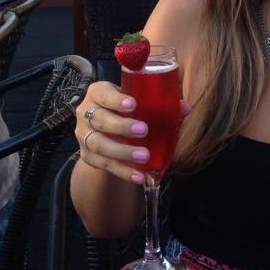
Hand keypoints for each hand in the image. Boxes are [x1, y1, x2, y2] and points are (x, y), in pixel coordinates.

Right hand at [75, 81, 190, 185]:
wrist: (106, 131)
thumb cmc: (124, 110)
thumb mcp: (136, 101)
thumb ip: (159, 103)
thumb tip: (185, 107)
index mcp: (97, 93)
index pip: (102, 93)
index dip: (115, 99)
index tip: (133, 104)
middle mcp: (86, 113)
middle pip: (100, 119)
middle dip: (122, 126)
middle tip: (144, 130)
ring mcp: (84, 136)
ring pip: (98, 144)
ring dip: (122, 151)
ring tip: (144, 156)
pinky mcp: (87, 156)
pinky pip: (104, 165)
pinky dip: (123, 172)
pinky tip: (139, 176)